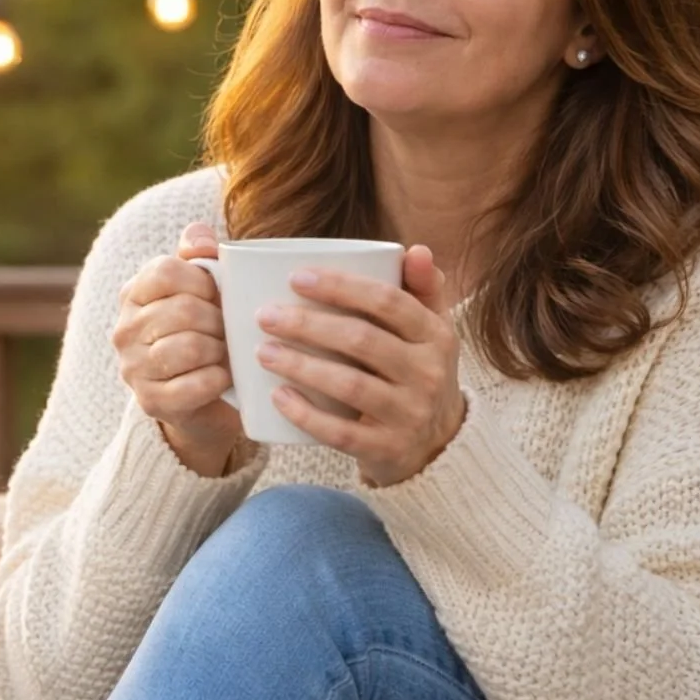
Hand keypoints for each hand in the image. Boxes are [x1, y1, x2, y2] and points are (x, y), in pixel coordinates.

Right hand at [112, 222, 244, 474]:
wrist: (201, 398)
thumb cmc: (204, 332)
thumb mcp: (201, 289)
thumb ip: (199, 256)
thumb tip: (202, 238)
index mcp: (133, 294)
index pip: (165, 271)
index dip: (203, 281)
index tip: (217, 295)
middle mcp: (125, 330)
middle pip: (183, 310)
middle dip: (218, 319)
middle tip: (228, 329)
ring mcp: (134, 368)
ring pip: (190, 347)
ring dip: (219, 349)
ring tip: (225, 351)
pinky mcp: (151, 402)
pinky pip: (195, 385)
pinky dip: (218, 379)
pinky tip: (223, 377)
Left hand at [254, 245, 464, 486]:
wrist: (437, 445)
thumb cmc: (418, 372)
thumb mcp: (431, 331)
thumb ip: (423, 289)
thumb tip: (415, 250)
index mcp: (436, 335)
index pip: (388, 301)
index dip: (342, 287)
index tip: (296, 277)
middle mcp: (428, 374)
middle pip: (362, 340)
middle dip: (308, 324)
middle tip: (265, 315)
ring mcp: (409, 414)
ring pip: (349, 385)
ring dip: (301, 366)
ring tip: (262, 351)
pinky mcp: (387, 449)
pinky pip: (341, 433)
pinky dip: (306, 415)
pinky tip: (277, 396)